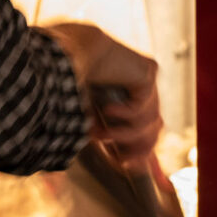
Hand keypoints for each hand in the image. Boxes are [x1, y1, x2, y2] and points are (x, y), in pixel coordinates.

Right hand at [41, 22, 161, 162]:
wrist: (68, 49)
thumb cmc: (64, 77)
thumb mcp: (83, 113)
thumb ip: (97, 131)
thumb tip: (101, 160)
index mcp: (123, 93)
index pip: (142, 126)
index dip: (140, 149)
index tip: (132, 168)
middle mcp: (136, 84)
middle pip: (152, 127)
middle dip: (138, 148)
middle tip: (120, 161)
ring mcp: (144, 77)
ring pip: (150, 122)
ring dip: (123, 134)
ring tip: (98, 134)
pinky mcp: (148, 71)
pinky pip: (144, 106)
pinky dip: (125, 114)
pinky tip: (107, 109)